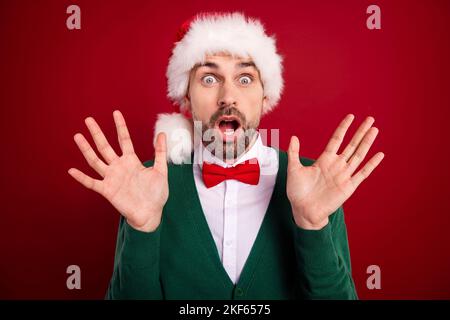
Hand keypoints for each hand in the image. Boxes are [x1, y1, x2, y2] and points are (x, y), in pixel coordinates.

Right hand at [68, 110, 168, 231]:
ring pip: (96, 161)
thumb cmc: (156, 194)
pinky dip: (82, 177)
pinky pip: (92, 183)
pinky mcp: (107, 190)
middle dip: (97, 133)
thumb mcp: (161, 171)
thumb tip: (161, 133)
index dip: (120, 126)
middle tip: (88, 119)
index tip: (116, 113)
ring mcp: (112, 178)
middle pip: (105, 146)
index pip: (124, 140)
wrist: (151, 213)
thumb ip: (160, 153)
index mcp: (132, 161)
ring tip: (77, 136)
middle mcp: (119, 167)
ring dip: (86, 149)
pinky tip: (71, 170)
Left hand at [287, 114, 384, 229]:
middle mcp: (336, 165)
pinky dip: (371, 164)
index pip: (336, 140)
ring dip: (367, 143)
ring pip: (358, 155)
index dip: (344, 128)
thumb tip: (294, 137)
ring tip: (375, 130)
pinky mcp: (349, 187)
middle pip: (351, 144)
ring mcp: (343, 175)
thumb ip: (294, 153)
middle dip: (360, 131)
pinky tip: (379, 155)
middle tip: (370, 119)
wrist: (304, 210)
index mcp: (324, 160)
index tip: (351, 116)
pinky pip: (362, 174)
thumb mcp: (293, 170)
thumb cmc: (297, 192)